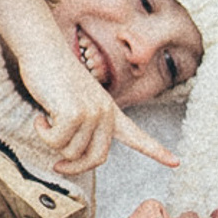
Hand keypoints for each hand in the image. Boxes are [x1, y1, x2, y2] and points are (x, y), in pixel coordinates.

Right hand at [0, 0, 178, 176]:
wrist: (44, 50)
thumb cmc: (55, 76)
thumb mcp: (76, 103)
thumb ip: (83, 127)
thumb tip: (74, 156)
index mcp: (110, 110)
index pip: (136, 135)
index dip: (156, 151)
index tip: (176, 162)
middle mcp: (106, 112)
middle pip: (96, 159)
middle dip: (74, 167)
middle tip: (57, 166)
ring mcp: (92, 112)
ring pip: (72, 153)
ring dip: (53, 142)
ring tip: (47, 120)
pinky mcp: (74, 113)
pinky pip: (56, 142)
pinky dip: (43, 134)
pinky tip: (41, 116)